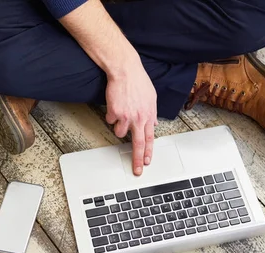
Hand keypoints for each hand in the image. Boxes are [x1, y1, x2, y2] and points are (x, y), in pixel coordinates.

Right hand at [105, 60, 157, 175]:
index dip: (148, 152)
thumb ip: (152, 113)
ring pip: (119, 132)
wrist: (125, 70)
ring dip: (119, 126)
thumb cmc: (138, 81)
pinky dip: (111, 114)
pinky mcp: (115, 112)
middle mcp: (139, 118)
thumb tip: (154, 125)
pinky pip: (110, 120)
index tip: (147, 162)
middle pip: (138, 144)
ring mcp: (126, 116)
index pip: (150, 139)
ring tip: (120, 113)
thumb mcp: (151, 97)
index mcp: (149, 115)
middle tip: (136, 170)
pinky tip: (115, 104)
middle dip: (137, 160)